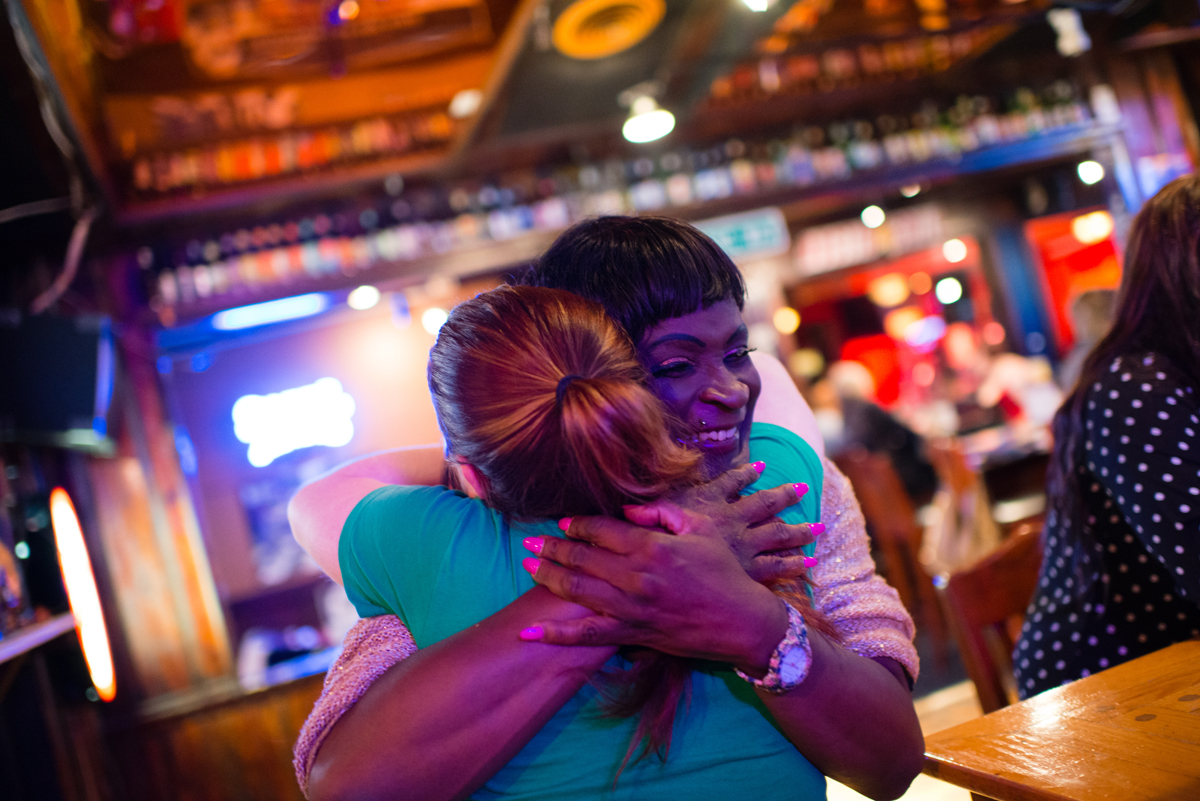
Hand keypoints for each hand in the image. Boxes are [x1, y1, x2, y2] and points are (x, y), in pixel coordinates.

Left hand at [520, 516, 789, 671]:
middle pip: (582, 557)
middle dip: (552, 547)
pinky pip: (587, 635)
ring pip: (578, 590)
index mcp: (653, 546)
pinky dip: (556, 634)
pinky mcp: (633, 634)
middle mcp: (637, 576)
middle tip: (530, 541)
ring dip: (548, 577)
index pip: (602, 529)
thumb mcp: (700, 528)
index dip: (578, 524)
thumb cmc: (725, 572)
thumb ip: (662, 513)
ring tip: (526, 566)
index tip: (564, 522)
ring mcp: (632, 608)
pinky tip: (530, 631)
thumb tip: (627, 512)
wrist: (743, 622)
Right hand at [624, 461, 822, 582]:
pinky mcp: (749, 572)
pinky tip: (810, 562)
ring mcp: (744, 548)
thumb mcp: (652, 517)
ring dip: (799, 530)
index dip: (747, 474)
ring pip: (778, 534)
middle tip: (804, 486)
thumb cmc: (658, 547)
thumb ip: (652, 507)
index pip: (733, 483)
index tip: (762, 466)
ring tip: (820, 527)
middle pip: (765, 504)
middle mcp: (733, 522)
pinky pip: (777, 566)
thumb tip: (648, 492)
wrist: (671, 579)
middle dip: (785, 495)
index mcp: (712, 505)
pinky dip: (794, 563)